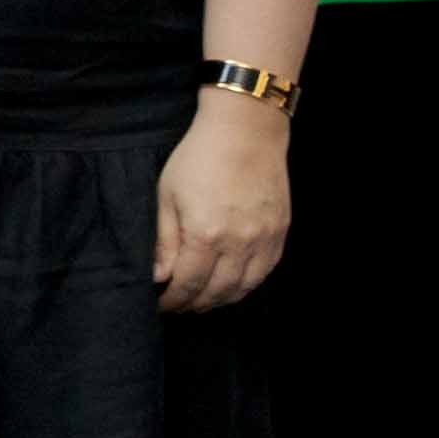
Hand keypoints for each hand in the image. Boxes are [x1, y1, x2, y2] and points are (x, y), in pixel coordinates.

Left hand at [155, 96, 292, 312]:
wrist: (245, 131)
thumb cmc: (198, 158)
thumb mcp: (167, 196)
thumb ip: (164, 241)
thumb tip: (158, 276)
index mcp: (205, 235)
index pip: (187, 284)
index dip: (173, 300)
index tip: (161, 304)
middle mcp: (239, 243)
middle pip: (217, 291)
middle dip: (194, 304)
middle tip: (179, 306)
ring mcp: (264, 238)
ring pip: (244, 287)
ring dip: (222, 300)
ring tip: (203, 301)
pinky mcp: (280, 231)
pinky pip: (265, 272)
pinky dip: (247, 285)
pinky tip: (232, 285)